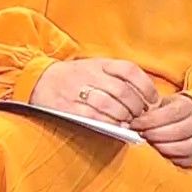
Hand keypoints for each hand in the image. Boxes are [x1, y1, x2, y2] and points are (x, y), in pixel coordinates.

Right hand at [30, 58, 159, 124]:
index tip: (153, 100)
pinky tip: (116, 128)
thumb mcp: (94, 68)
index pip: (129, 70)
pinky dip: (109, 124)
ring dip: (124, 117)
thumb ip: (117, 78)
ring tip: (129, 122)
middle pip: (122, 91)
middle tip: (141, 116)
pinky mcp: (68, 107)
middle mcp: (88, 74)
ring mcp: (77, 91)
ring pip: (110, 105)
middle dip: (137, 107)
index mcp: (98, 63)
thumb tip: (146, 100)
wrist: (38, 81)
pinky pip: (94, 118)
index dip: (146, 86)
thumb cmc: (73, 77)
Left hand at [132, 93, 191, 166]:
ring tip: (149, 146)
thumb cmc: (166, 113)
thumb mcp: (158, 106)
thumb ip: (146, 112)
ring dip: (164, 148)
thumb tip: (127, 123)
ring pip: (186, 147)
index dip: (151, 120)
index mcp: (187, 106)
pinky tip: (159, 155)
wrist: (184, 119)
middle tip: (140, 137)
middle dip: (156, 135)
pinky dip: (172, 159)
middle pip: (179, 131)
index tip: (135, 125)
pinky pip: (187, 160)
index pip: (171, 113)